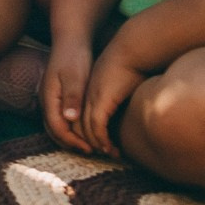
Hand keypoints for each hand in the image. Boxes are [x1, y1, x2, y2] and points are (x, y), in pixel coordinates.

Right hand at [42, 41, 95, 151]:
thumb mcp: (75, 76)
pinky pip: (61, 121)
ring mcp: (51, 100)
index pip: (57, 128)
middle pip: (54, 131)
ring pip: (56, 128)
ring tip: (90, 146)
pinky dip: (71, 131)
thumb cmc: (74, 57)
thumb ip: (72, 97)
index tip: (90, 148)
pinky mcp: (57, 98)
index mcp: (49, 98)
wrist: (70, 42)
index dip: (72, 141)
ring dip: (71, 140)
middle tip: (91, 152)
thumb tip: (69, 118)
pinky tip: (85, 132)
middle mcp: (47, 101)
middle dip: (71, 144)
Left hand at [78, 37, 147, 155]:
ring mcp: (92, 97)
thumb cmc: (128, 66)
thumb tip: (116, 112)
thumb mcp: (113, 84)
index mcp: (85, 92)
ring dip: (96, 144)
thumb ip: (110, 98)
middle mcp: (85, 96)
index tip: (95, 145)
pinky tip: (109, 146)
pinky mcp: (102, 100)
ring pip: (86, 129)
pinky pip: (97, 125)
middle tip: (99, 154)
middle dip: (86, 143)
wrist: (130, 50)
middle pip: (76, 126)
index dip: (82, 134)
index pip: (74, 118)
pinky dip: (101, 138)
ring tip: (109, 153)